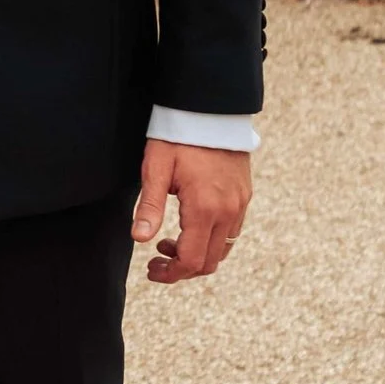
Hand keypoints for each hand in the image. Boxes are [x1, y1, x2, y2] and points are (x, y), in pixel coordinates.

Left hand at [131, 139, 250, 283]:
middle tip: (156, 261)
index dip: (171, 273)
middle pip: (209, 262)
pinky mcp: (244, 196)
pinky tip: (190, 227)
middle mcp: (228, 211)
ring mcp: (240, 204)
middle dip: (181, 269)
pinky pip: (232, 232)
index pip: (192, 260)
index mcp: (205, 208)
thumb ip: (149, 206)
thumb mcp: (156, 169)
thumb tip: (140, 239)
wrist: (210, 110)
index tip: (151, 269)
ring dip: (197, 255)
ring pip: (223, 250)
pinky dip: (211, 241)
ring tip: (168, 242)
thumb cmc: (178, 137)